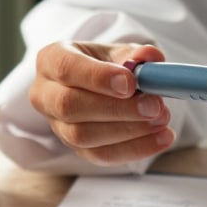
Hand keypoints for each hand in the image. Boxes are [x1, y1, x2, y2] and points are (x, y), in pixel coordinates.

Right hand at [30, 41, 174, 164]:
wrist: (99, 85)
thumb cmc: (105, 65)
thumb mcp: (119, 52)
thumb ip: (135, 53)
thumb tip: (149, 58)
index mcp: (51, 60)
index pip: (66, 68)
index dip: (98, 78)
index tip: (131, 84)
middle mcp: (45, 94)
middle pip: (69, 106)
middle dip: (116, 109)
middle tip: (154, 106)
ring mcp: (56, 124)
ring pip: (82, 136)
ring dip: (128, 131)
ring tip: (161, 120)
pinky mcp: (73, 147)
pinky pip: (99, 155)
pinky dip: (134, 149)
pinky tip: (161, 138)